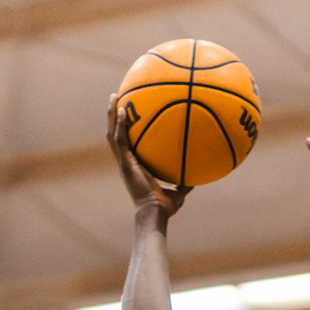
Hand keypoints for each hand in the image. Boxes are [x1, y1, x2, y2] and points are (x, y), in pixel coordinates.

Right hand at [107, 95, 191, 218]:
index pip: (127, 144)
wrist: (154, 213)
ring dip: (111, 114)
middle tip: (117, 97)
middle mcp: (126, 162)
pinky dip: (119, 125)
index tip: (128, 114)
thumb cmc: (164, 207)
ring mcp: (123, 162)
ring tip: (114, 96)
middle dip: (113, 115)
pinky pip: (120, 139)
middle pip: (115, 133)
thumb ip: (185, 183)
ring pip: (112, 133)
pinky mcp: (125, 163)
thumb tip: (198, 177)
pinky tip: (122, 111)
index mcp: (134, 166)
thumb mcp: (179, 192)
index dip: (125, 129)